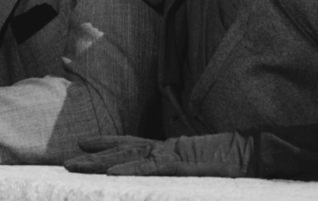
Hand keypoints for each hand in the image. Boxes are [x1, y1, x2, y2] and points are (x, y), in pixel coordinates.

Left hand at [65, 132, 255, 177]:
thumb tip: (165, 175)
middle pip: (120, 149)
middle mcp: (163, 148)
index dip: (105, 142)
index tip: (82, 142)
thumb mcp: (197, 173)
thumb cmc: (228, 166)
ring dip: (98, 162)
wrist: (252, 154)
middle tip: (65, 160)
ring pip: (126, 156)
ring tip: (74, 164)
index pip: (130, 144)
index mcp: (168, 150)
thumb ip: (177, 173)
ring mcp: (170, 155)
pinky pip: (149, 169)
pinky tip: (110, 175)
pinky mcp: (179, 165)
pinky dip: (128, 170)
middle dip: (92, 155)